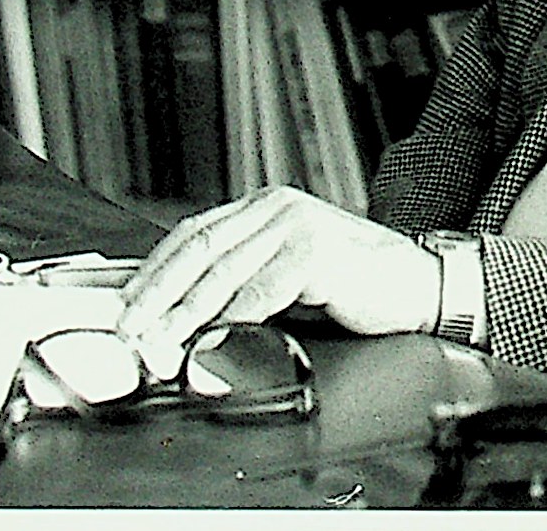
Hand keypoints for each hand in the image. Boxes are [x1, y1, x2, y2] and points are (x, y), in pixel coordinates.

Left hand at [116, 186, 440, 350]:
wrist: (419, 285)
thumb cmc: (357, 285)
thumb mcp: (289, 273)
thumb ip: (245, 279)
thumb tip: (184, 313)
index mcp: (267, 206)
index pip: (194, 233)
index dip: (155, 269)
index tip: (127, 303)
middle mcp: (278, 207)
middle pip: (199, 248)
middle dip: (157, 292)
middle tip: (130, 325)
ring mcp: (297, 225)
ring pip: (224, 271)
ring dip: (185, 312)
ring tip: (160, 339)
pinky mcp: (317, 252)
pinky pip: (262, 290)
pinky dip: (231, 318)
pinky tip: (211, 337)